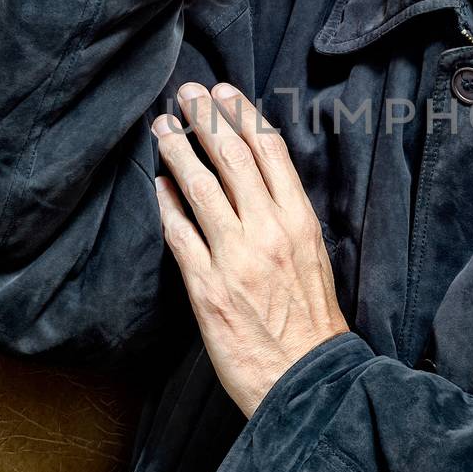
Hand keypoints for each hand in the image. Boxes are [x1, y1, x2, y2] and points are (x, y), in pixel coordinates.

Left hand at [151, 81, 349, 417]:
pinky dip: (167, 204)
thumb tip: (261, 185)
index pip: (270, 152)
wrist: (308, 379)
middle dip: (207, 118)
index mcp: (299, 222)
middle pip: (233, 158)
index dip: (244, 115)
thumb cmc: (312, 323)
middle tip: (187, 93)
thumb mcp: (314, 258)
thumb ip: (288, 220)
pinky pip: (180, 234)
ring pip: (201, 188)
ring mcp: (235, 258)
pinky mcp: (208, 288)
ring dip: (178, 151)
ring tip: (162, 129)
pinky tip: (158, 185)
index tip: (226, 92)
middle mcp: (268, 232)